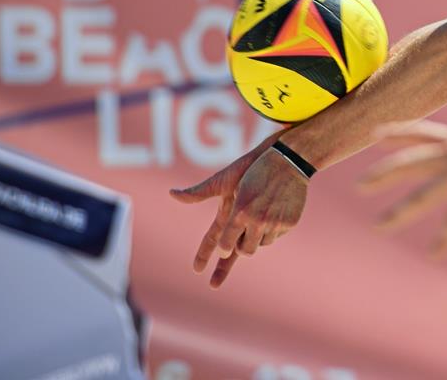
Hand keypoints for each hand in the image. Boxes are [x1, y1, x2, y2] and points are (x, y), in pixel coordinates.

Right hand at [169, 130, 289, 287]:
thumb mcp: (221, 182)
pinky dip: (264, 239)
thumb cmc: (245, 169)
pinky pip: (268, 235)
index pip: (212, 239)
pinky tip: (263, 241)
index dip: (203, 254)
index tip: (196, 269)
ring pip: (248, 243)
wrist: (273, 161)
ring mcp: (257, 221)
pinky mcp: (273, 219)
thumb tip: (172, 193)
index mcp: (227, 214)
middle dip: (222, 268)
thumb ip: (199, 193)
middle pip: (229, 250)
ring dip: (245, 250)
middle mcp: (240, 221)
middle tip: (214, 285)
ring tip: (242, 253)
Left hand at [359, 111, 446, 255]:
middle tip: (359, 185)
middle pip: (409, 165)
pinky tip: (434, 254)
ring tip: (378, 225)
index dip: (397, 134)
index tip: (374, 135)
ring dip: (398, 212)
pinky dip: (445, 237)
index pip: (420, 134)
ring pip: (422, 195)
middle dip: (382, 175)